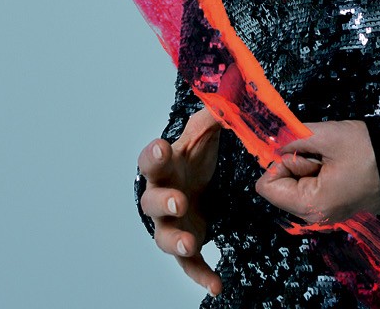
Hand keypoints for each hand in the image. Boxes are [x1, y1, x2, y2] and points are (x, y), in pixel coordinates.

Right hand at [138, 108, 222, 295]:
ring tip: (189, 243)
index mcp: (165, 166)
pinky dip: (200, 274)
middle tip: (178, 201)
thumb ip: (213, 116)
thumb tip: (227, 95)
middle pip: (151, 200)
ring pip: (164, 236)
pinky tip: (215, 285)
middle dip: (163, 201)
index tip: (161, 148)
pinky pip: (190, 264)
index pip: (151, 159)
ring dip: (175, 240)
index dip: (154, 154)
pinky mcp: (188, 242)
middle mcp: (162, 195)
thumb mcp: (204, 133)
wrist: (198, 184)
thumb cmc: (194, 157)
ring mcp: (172, 222)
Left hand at [255, 120, 379, 225]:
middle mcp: (315, 219)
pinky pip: (311, 192)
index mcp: (311, 206)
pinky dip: (318, 177)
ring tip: (333, 163)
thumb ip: (290, 138)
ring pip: (296, 188)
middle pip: (282, 187)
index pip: (266, 187)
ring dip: (308, 170)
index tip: (303, 153)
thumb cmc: (367, 150)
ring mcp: (325, 218)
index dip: (280, 162)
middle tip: (323, 158)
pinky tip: (338, 171)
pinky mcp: (333, 212)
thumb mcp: (326, 135)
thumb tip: (268, 144)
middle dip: (297, 165)